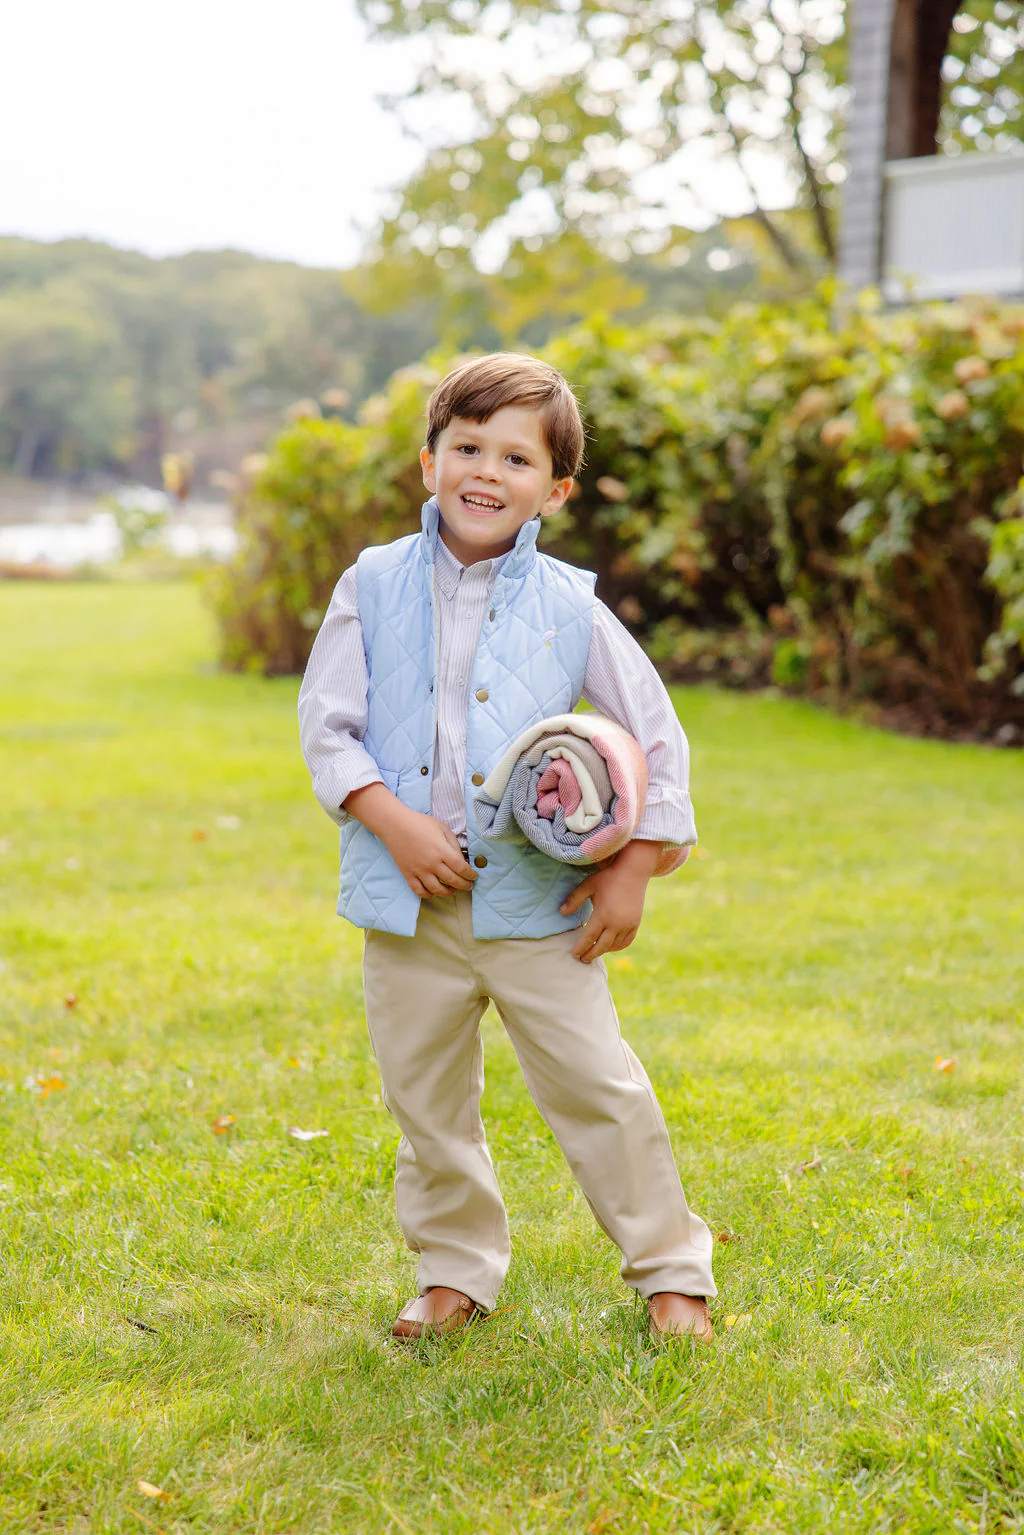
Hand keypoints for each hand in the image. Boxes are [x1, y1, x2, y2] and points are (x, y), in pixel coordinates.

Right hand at [384, 807, 477, 898]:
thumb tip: (462, 860)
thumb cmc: (420, 823)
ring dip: (448, 893)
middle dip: (464, 885)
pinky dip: (428, 894)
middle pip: (453, 881)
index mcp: (442, 851)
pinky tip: (434, 891)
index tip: (474, 876)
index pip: (462, 869)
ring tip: (453, 890)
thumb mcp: (443, 829)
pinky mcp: (408, 874)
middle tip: (469, 885)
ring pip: (437, 890)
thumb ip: (454, 845)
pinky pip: (419, 891)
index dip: (470, 875)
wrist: (395, 824)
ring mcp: (419, 871)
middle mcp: (432, 864)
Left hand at [561, 840, 662, 963]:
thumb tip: (561, 912)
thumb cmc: (608, 878)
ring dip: (603, 951)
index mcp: (603, 915)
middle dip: (590, 954)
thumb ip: (574, 899)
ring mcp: (628, 925)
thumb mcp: (588, 885)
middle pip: (601, 947)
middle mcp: (616, 924)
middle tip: (582, 959)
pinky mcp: (636, 924)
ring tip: (593, 952)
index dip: (581, 948)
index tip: (574, 954)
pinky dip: (617, 947)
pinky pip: (626, 942)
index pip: (589, 938)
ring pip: (614, 946)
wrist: (633, 872)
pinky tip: (609, 947)